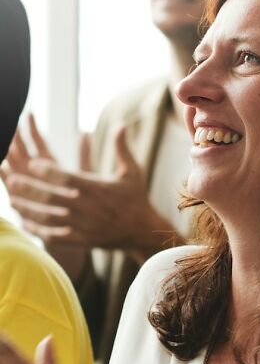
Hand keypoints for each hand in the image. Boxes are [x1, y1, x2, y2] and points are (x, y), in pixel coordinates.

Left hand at [1, 116, 181, 262]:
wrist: (142, 230)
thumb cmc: (136, 197)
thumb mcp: (132, 171)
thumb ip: (122, 148)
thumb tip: (120, 124)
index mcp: (99, 189)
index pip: (69, 179)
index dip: (50, 171)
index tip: (34, 163)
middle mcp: (89, 208)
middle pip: (53, 198)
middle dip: (31, 189)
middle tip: (13, 180)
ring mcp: (84, 225)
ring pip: (50, 218)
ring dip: (29, 209)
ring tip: (12, 200)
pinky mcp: (82, 239)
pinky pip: (55, 236)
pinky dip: (38, 230)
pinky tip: (25, 222)